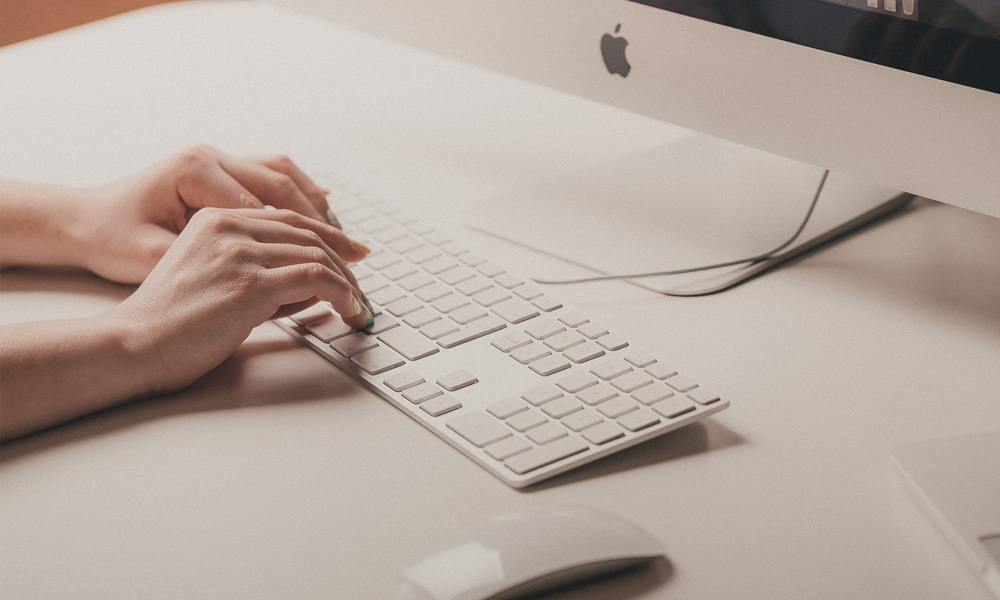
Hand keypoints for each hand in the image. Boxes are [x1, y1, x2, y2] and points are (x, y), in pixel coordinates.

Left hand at [74, 145, 347, 283]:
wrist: (82, 218)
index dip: (303, 244)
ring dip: (318, 206)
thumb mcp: (155, 259)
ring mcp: (217, 157)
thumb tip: (272, 284)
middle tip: (356, 255)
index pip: (266, 208)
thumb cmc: (111, 238)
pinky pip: (273, 173)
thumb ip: (213, 265)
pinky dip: (302, 192)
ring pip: (285, 173)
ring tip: (345, 239)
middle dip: (325, 224)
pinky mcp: (220, 167)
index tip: (331, 272)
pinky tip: (323, 213)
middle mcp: (210, 156)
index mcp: (195, 171)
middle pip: (284, 186)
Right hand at [105, 207, 373, 393]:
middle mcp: (229, 228)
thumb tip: (311, 283)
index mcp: (216, 220)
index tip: (351, 252)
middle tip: (361, 284)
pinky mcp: (250, 284)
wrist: (135, 344)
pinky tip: (347, 309)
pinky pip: (315, 278)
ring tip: (356, 304)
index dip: (327, 234)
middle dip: (343, 259)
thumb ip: (259, 271)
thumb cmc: (170, 323)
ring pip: (317, 254)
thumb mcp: (214, 279)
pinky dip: (341, 292)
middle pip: (307, 233)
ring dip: (346, 281)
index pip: (288, 219)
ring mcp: (240, 254)